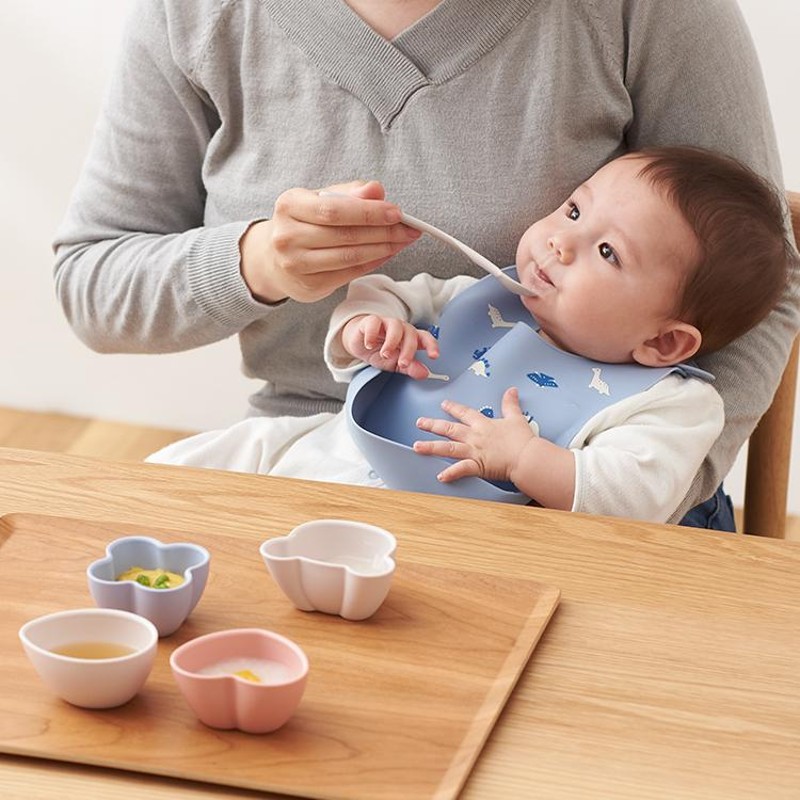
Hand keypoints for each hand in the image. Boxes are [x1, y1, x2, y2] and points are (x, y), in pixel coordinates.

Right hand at [239, 180, 420, 302]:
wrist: (273, 257)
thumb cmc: (303, 222)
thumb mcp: (319, 198)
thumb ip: (349, 193)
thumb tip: (377, 190)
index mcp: (289, 205)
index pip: (335, 209)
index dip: (369, 212)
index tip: (397, 212)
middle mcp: (287, 236)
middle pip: (346, 235)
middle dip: (384, 231)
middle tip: (410, 229)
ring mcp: (296, 264)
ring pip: (350, 256)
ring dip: (383, 248)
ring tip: (403, 240)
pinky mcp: (309, 286)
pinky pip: (349, 273)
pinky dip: (374, 263)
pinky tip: (387, 253)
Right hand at [342, 314, 438, 379]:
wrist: (359, 343)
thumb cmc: (379, 351)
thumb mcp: (395, 364)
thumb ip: (410, 368)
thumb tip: (424, 373)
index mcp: (410, 338)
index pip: (425, 338)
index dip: (431, 345)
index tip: (434, 356)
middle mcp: (401, 328)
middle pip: (410, 334)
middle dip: (408, 350)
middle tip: (402, 363)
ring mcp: (386, 323)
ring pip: (395, 326)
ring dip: (391, 342)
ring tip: (385, 355)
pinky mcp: (370, 321)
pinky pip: (374, 322)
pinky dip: (372, 335)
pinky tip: (369, 345)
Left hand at [413, 387, 535, 481]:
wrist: (527, 456)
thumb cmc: (523, 439)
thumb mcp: (516, 417)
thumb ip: (510, 404)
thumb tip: (512, 390)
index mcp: (483, 425)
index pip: (465, 413)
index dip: (453, 408)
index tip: (443, 404)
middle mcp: (475, 437)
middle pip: (450, 429)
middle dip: (432, 425)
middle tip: (419, 422)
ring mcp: (474, 451)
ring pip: (448, 448)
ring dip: (431, 447)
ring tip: (417, 447)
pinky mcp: (477, 466)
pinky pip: (460, 469)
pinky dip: (450, 473)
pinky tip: (440, 476)